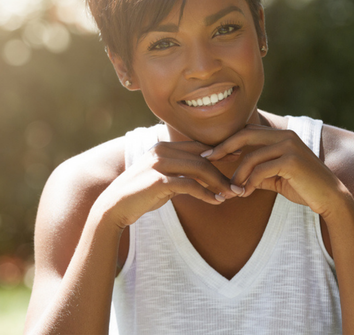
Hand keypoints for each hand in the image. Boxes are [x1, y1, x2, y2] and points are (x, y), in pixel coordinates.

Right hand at [95, 141, 236, 228]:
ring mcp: (159, 164)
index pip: (199, 146)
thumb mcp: (165, 179)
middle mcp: (162, 151)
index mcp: (164, 147)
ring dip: (219, 183)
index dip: (220, 153)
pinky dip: (206, 193)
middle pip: (202, 157)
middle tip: (239, 184)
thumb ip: (183, 173)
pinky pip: (189, 185)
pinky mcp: (158, 180)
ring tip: (232, 194)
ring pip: (200, 169)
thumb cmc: (142, 194)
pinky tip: (215, 201)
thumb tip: (207, 176)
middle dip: (224, 171)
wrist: (115, 207)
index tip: (237, 160)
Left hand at [202, 124, 348, 216]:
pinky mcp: (291, 160)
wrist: (329, 198)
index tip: (210, 152)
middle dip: (223, 147)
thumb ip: (257, 171)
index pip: (247, 131)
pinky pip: (261, 169)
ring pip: (251, 156)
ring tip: (232, 189)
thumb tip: (235, 175)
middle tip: (207, 159)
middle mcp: (285, 135)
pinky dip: (250, 182)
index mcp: (281, 135)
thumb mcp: (275, 176)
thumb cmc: (302, 186)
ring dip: (237, 175)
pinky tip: (246, 193)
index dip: (227, 140)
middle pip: (244, 135)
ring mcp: (289, 146)